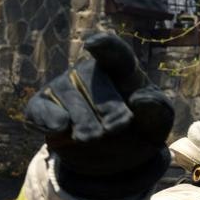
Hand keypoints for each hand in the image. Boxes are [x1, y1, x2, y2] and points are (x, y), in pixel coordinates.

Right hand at [25, 32, 174, 199]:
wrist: (120, 155)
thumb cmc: (141, 127)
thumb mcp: (158, 121)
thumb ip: (157, 109)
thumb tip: (139, 99)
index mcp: (121, 69)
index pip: (115, 52)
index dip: (104, 46)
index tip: (93, 45)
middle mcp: (88, 72)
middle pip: (92, 80)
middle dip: (105, 108)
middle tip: (115, 128)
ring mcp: (62, 87)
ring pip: (68, 97)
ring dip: (84, 122)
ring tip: (96, 138)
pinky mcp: (43, 107)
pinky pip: (40, 109)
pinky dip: (49, 119)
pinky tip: (61, 128)